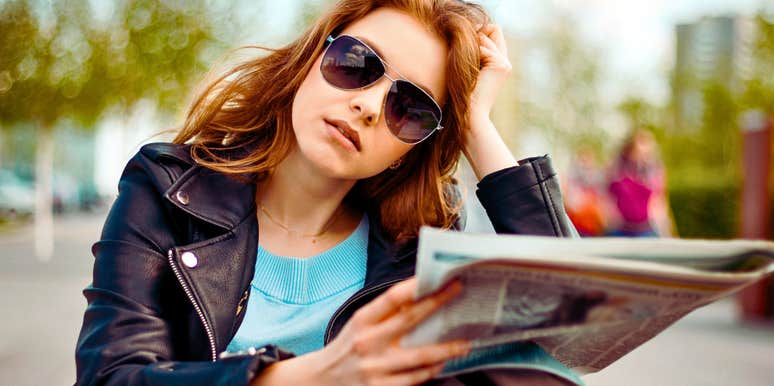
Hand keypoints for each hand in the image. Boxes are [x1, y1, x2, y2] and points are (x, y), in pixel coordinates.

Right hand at [253, 278, 469, 385]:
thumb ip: (384, 313)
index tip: (435, 276)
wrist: (320, 380)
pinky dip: (432, 370)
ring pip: (420, 356)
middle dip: (438, 303)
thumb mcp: (358, 324)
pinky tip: (443, 363)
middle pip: (410, 320)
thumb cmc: (347, 347)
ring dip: (446, 348)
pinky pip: (415, 379)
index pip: (391, 297)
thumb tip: (419, 297)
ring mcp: (375, 367)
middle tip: (457, 292)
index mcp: (361, 321)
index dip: (415, 285)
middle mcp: (368, 342)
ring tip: (464, 342)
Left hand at [469, 24, 511, 124]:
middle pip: (494, 29)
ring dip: (473, 47)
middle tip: (467, 54)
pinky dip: (473, 55)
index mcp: (499, 63)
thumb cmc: (463, 94)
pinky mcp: (500, 65)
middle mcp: (505, 62)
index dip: (480, 32)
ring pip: (487, 36)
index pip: (494, 32)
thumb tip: (473, 34)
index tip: (466, 43)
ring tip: (468, 66)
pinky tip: (471, 71)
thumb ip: (473, 52)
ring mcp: (505, 63)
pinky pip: (483, 47)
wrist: (470, 112)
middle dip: (477, 35)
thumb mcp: (468, 69)